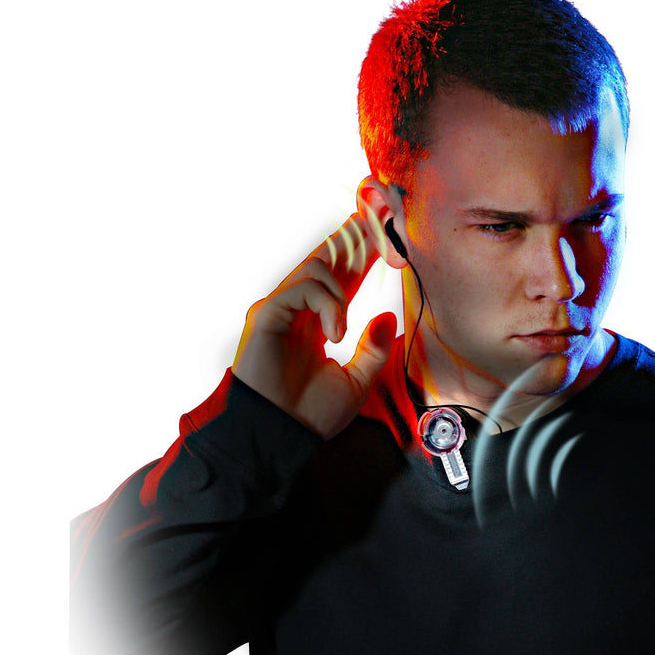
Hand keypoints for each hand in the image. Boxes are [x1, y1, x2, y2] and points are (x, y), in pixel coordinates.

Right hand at [232, 212, 397, 438]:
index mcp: (318, 323)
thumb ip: (373, 350)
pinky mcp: (267, 315)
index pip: (343, 278)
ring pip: (315, 268)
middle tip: (378, 219)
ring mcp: (281, 310)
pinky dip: (327, 304)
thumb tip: (387, 317)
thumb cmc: (312, 415)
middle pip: (327, 259)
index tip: (386, 234)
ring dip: (341, 286)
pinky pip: (302, 288)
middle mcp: (298, 311)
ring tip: (343, 327)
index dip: (363, 254)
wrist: (283, 436)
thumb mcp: (357, 382)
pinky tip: (335, 334)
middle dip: (354, 238)